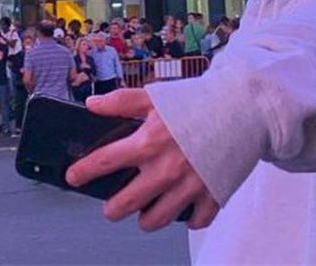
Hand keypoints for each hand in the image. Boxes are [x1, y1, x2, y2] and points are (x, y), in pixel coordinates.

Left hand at [65, 88, 218, 231]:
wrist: (242, 107)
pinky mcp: (212, 196)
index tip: (73, 178)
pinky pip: (194, 221)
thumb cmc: (198, 100)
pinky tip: (182, 208)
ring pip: (157, 220)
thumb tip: (92, 105)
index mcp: (148, 142)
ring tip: (143, 212)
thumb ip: (121, 101)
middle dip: (113, 208)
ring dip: (146, 219)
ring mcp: (189, 187)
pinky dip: (187, 218)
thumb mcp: (154, 95)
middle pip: (127, 203)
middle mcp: (165, 170)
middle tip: (111, 206)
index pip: (104, 162)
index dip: (83, 172)